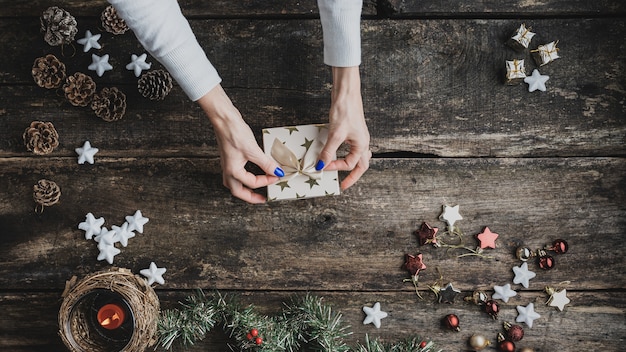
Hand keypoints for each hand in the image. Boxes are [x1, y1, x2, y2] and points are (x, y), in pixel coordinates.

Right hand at [197, 85, 282, 203]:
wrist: (223, 118)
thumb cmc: (233, 133)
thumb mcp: (253, 150)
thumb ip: (265, 163)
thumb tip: (277, 172)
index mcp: (233, 171)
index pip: (252, 183)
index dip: (266, 181)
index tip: (277, 175)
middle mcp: (228, 169)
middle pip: (238, 191)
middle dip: (250, 196)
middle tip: (262, 199)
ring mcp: (228, 163)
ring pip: (235, 183)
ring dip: (245, 188)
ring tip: (255, 189)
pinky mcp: (230, 156)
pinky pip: (237, 173)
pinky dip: (245, 176)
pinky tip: (252, 171)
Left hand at [317, 66, 370, 189]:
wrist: (346, 92)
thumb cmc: (345, 110)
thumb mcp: (335, 134)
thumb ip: (328, 152)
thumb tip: (321, 165)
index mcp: (361, 145)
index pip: (349, 164)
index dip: (335, 167)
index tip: (322, 166)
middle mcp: (362, 142)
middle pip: (361, 165)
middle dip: (353, 176)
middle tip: (343, 184)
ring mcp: (358, 136)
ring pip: (357, 156)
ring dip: (351, 165)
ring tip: (342, 171)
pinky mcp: (352, 130)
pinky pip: (351, 147)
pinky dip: (345, 153)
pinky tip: (338, 152)